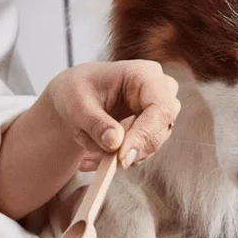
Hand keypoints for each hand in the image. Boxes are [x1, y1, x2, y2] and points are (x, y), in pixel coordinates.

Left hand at [43, 60, 180, 170]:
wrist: (76, 97)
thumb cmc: (77, 91)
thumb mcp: (77, 105)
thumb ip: (96, 123)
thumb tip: (115, 143)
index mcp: (145, 74)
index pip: (160, 108)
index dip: (145, 134)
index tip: (122, 157)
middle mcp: (161, 92)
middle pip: (161, 129)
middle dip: (132, 149)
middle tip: (104, 162)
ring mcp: (160, 113)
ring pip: (150, 146)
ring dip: (119, 155)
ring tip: (88, 151)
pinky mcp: (153, 131)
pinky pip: (141, 154)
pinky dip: (117, 158)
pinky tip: (94, 154)